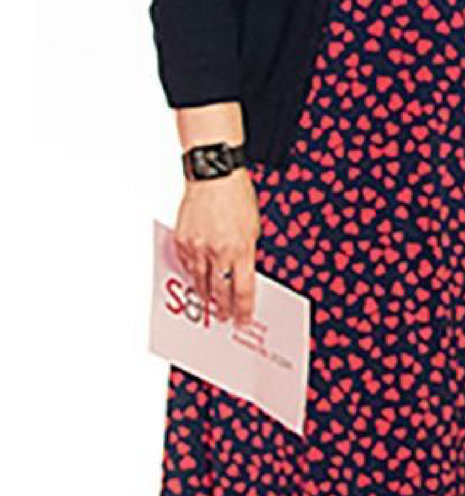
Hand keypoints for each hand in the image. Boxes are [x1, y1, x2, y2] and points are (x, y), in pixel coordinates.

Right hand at [174, 170, 260, 324]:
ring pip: (200, 282)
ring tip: (209, 305)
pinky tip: (196, 281)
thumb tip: (242, 272)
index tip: (243, 319)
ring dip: (205, 296)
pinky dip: (192, 274)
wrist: (213, 176)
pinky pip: (186, 266)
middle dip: (223, 308)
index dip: (243, 308)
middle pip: (220, 290)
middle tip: (224, 318)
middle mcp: (218, 252)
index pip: (242, 289)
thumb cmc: (237, 197)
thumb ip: (247, 251)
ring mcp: (197, 248)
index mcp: (241, 249)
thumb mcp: (253, 227)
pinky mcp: (181, 241)